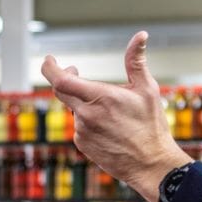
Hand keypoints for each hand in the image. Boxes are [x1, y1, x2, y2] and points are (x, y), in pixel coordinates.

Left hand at [41, 31, 191, 201]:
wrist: (151, 165)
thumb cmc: (152, 126)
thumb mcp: (147, 89)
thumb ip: (136, 60)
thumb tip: (141, 35)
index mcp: (100, 98)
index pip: (60, 80)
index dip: (50, 67)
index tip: (50, 60)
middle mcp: (87, 115)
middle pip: (61, 91)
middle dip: (65, 78)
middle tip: (75, 71)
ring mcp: (82, 132)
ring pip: (73, 109)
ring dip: (82, 102)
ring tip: (109, 109)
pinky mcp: (83, 145)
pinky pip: (79, 126)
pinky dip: (87, 119)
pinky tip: (108, 126)